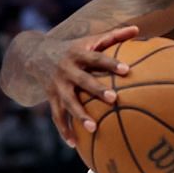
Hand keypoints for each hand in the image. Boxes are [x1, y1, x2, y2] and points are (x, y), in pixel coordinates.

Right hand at [35, 26, 135, 147]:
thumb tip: (137, 29)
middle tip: (114, 99)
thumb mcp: (89, 40)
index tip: (127, 69)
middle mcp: (66, 69)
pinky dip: (64, 130)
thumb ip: (113, 36)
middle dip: (97, 90)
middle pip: (82, 80)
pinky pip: (57, 116)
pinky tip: (74, 144)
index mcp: (78, 53)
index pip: (96, 58)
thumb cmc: (74, 48)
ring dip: (79, 115)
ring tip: (94, 128)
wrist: (36, 54)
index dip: (110, 63)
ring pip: (68, 102)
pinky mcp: (51, 98)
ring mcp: (57, 85)